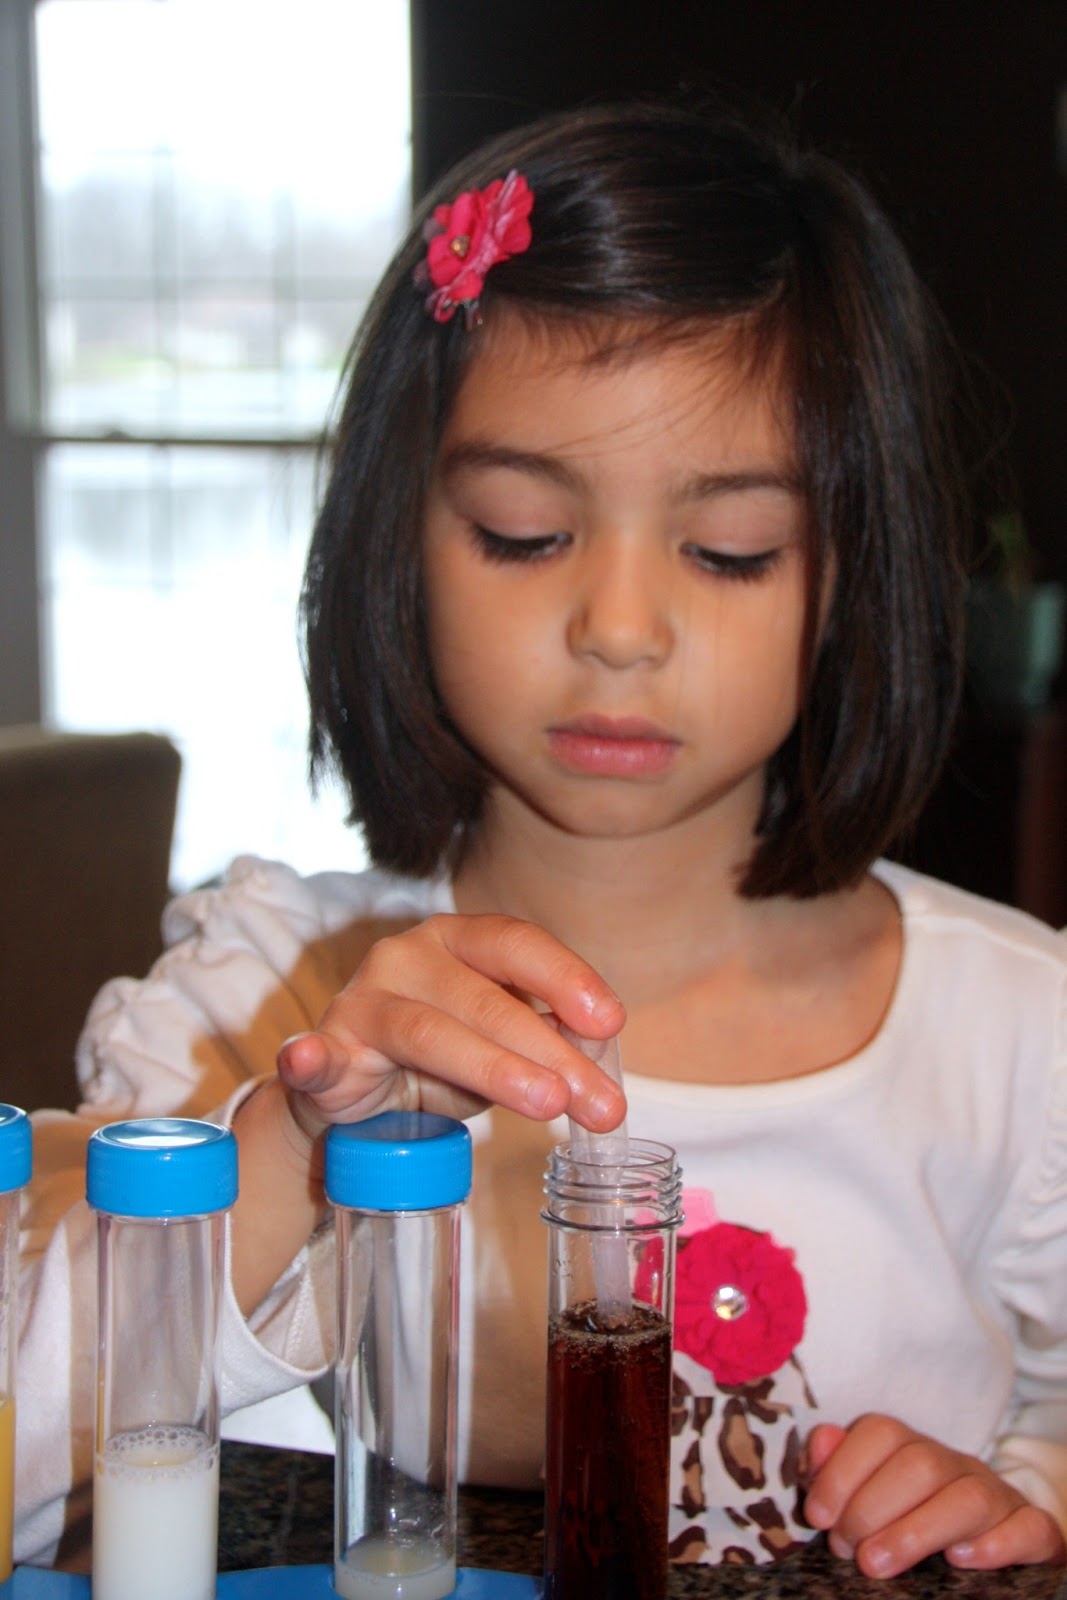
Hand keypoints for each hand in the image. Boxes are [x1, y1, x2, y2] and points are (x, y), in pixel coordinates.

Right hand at [276, 912, 625, 1139]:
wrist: (355, 1096)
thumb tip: (602, 1069)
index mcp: (459, 940)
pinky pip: (316, 1054)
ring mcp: (362, 1000)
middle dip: (551, 1052)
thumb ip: (549, 1044)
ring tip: (546, 1104)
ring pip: (431, 1032)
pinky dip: (311, 1058)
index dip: (566, 978)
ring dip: (493, 1068)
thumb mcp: (504, 1047)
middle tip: (599, 1103)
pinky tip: (309, 1061)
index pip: (517, 944)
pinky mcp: (324, 1049)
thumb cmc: (443, 1058)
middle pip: (486, 998)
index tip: (612, 1022)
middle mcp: (409, 956)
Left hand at [803, 1415, 1065, 1577]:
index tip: (818, 1517)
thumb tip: (818, 1442)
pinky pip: (1027, 1527)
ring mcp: (997, 1497)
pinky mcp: (1032, 1531)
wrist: (987, 1549)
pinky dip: (996, 1544)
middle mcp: (956, 1466)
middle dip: (872, 1508)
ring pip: (969, 1497)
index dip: (842, 1471)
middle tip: (847, 1550)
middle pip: (920, 1464)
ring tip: (877, 1565)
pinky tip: (960, 1561)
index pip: (880, 1432)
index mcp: (914, 1451)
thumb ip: (838, 1469)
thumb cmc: (912, 1523)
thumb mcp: (869, 1496)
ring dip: (917, 1531)